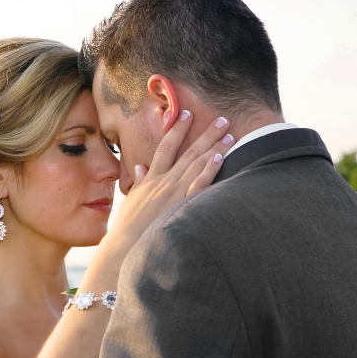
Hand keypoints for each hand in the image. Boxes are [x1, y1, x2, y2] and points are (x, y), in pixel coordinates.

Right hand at [108, 111, 233, 245]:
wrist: (126, 244)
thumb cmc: (128, 226)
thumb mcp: (130, 200)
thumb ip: (138, 182)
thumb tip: (140, 167)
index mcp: (151, 179)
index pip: (165, 147)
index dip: (177, 129)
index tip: (187, 113)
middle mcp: (164, 182)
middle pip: (188, 151)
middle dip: (206, 133)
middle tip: (223, 119)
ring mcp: (174, 193)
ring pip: (197, 164)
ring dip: (214, 147)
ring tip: (230, 134)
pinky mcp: (181, 206)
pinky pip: (198, 184)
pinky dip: (209, 170)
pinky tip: (220, 158)